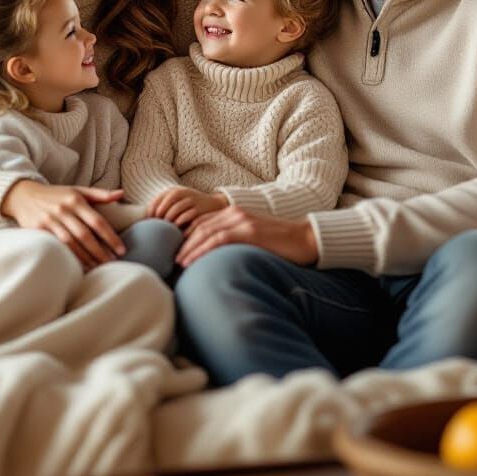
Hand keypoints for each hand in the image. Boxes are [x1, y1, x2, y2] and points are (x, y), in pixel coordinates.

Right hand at [0, 180, 125, 270]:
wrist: (23, 195)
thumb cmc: (56, 195)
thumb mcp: (77, 190)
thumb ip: (99, 194)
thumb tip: (121, 194)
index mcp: (76, 200)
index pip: (97, 221)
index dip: (110, 237)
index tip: (121, 250)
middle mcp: (63, 210)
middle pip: (85, 235)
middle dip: (100, 251)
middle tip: (112, 263)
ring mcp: (50, 220)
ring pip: (71, 243)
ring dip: (85, 257)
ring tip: (98, 267)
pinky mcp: (38, 230)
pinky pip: (56, 246)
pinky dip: (68, 256)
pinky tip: (78, 265)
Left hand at [147, 186, 228, 226]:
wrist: (214, 204)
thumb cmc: (190, 207)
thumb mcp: (177, 203)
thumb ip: (163, 209)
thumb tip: (145, 222)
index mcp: (173, 191)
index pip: (157, 200)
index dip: (151, 211)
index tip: (149, 222)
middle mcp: (182, 193)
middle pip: (164, 204)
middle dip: (159, 216)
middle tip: (157, 227)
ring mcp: (191, 200)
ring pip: (175, 209)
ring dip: (169, 220)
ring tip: (166, 229)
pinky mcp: (199, 208)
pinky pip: (187, 216)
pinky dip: (180, 222)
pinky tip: (178, 229)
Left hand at [175, 207, 318, 267]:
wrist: (306, 238)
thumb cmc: (281, 244)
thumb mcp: (253, 239)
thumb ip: (235, 241)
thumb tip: (218, 259)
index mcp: (234, 213)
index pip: (202, 223)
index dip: (186, 237)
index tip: (176, 252)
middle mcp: (234, 213)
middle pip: (199, 226)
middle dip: (183, 243)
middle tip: (170, 259)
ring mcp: (241, 221)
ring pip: (205, 232)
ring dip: (188, 248)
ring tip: (177, 263)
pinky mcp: (249, 231)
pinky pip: (218, 239)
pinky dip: (201, 250)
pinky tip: (191, 261)